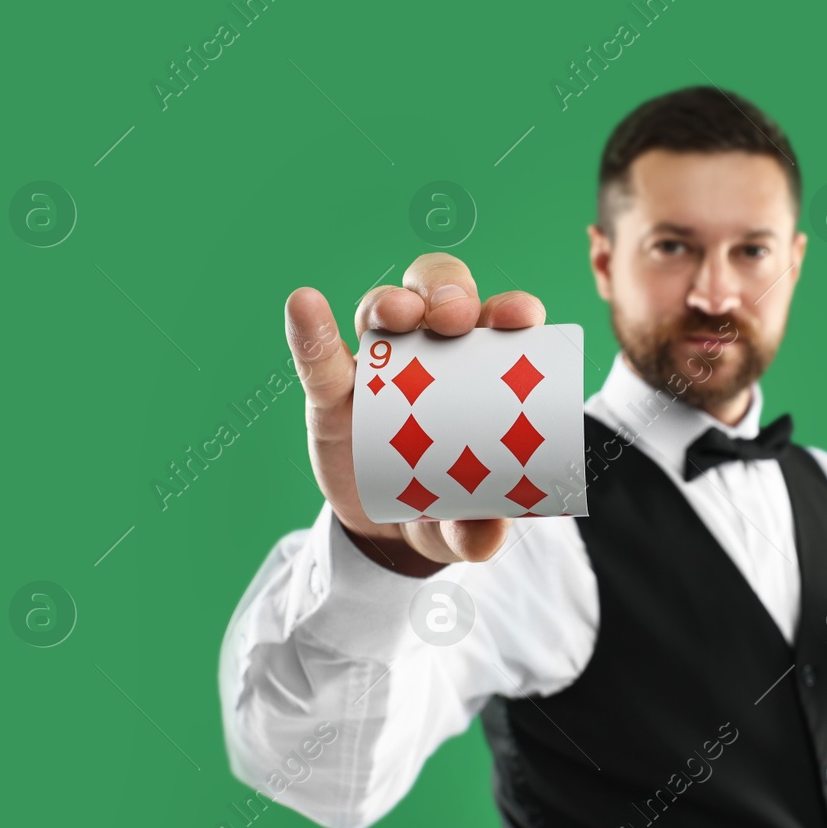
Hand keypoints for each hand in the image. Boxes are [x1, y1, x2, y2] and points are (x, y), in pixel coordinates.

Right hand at [284, 252, 545, 572]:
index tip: (521, 317)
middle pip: (442, 293)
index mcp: (484, 366)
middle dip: (450, 290)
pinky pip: (320, 353)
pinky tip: (304, 305)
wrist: (386, 530)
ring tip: (397, 316)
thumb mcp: (465, 525)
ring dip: (392, 301)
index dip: (512, 308)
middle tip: (454, 317)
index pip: (501, 321)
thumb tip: (485, 537)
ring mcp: (380, 365)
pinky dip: (312, 328)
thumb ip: (478, 531)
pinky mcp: (333, 390)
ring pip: (386, 308)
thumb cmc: (446, 505)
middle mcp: (433, 350)